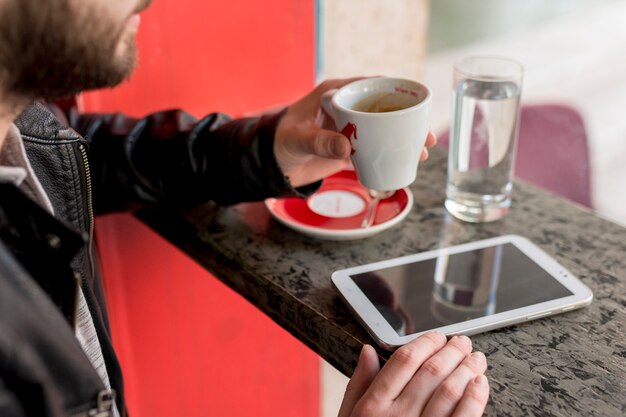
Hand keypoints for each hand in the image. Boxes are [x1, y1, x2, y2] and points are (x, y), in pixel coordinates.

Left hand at [274, 78, 436, 187]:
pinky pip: (373, 149)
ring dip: (402, 140)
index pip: (370, 86)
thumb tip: (346, 146)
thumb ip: (320, 141)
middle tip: (425, 136)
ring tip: (422, 152)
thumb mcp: (298, 139)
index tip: (416, 105)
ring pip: (382, 131)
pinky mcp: (347, 149)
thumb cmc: (279, 141)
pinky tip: (405, 162)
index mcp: (335, 94)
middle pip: (383, 110)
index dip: (396, 93)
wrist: (270, 165)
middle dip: (407, 121)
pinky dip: (388, 155)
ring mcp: (348, 129)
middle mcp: (345, 108)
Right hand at [338, 333, 489, 416]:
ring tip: (476, 359)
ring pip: (451, 391)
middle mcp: (397, 416)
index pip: (404, 361)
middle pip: (432, 371)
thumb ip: (358, 384)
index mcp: (373, 406)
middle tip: (464, 343)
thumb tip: (367, 350)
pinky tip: (480, 384)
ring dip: (468, 369)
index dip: (426, 343)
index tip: (438, 337)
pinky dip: (475, 397)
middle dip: (452, 351)